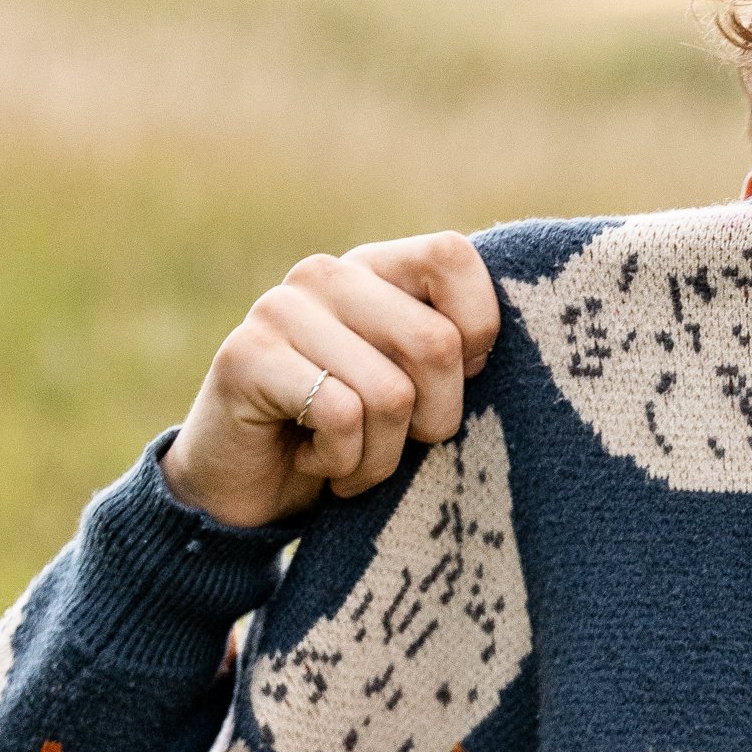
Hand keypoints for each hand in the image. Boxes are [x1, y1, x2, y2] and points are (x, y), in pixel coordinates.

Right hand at [162, 232, 499, 527]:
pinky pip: (341, 419)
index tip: (456, 383)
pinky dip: (341, 464)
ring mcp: (280, 309)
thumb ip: (454, 352)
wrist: (247, 494)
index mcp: (375, 268)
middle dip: (433, 421)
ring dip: (381, 457)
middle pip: (436, 343)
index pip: (452, 257)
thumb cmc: (350, 442)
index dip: (476, 330)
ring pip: (390, 395)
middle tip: (395, 442)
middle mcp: (327, 274)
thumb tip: (506, 347)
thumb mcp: (416, 392)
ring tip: (347, 459)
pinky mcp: (245, 357)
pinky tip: (311, 461)